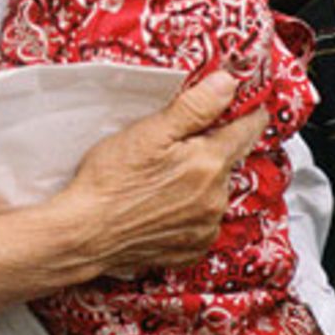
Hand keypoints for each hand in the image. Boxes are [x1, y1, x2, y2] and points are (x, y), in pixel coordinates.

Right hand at [62, 72, 264, 277]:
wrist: (84, 233)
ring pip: (215, 193)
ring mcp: (205, 227)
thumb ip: (195, 106)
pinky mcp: (192, 249)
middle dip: (212, 151)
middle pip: (228, 162)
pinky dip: (190, 212)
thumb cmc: (110, 181)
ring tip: (163, 179)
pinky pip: (202, 222)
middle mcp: (215, 198)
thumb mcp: (149, 132)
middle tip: (178, 147)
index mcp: (208, 163)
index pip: (246, 131)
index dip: (248, 115)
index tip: (249, 108)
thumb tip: (228, 85)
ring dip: (202, 183)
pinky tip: (163, 205)